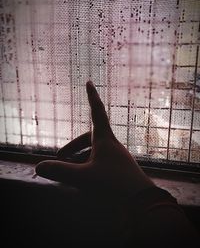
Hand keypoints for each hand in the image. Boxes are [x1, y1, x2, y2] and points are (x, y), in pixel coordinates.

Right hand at [35, 81, 153, 199]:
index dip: (92, 96)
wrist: (142, 201)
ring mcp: (117, 157)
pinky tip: (84, 180)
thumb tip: (39, 167)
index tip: (89, 82)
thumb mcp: (83, 178)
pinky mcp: (119, 169)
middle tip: (60, 157)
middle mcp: (112, 145)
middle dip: (73, 146)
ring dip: (80, 158)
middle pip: (89, 137)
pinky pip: (101, 161)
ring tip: (70, 171)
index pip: (96, 112)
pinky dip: (89, 166)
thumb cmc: (113, 185)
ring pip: (95, 151)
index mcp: (105, 139)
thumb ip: (61, 172)